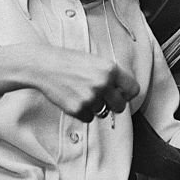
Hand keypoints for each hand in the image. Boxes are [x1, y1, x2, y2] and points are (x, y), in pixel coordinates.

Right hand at [0, 44, 140, 121]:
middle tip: (102, 98)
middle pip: (120, 106)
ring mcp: (91, 97)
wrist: (45, 66)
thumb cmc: (70, 62)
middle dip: (112, 105)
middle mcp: (103, 83)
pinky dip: (82, 112)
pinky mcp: (78, 108)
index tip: (121, 94)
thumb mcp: (96, 62)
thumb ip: (111, 76)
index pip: (133, 89)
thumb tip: (124, 92)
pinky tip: (73, 98)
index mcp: (110, 69)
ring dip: (94, 107)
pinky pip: (88, 118)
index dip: (127, 94)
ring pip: (102, 113)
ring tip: (81, 93)